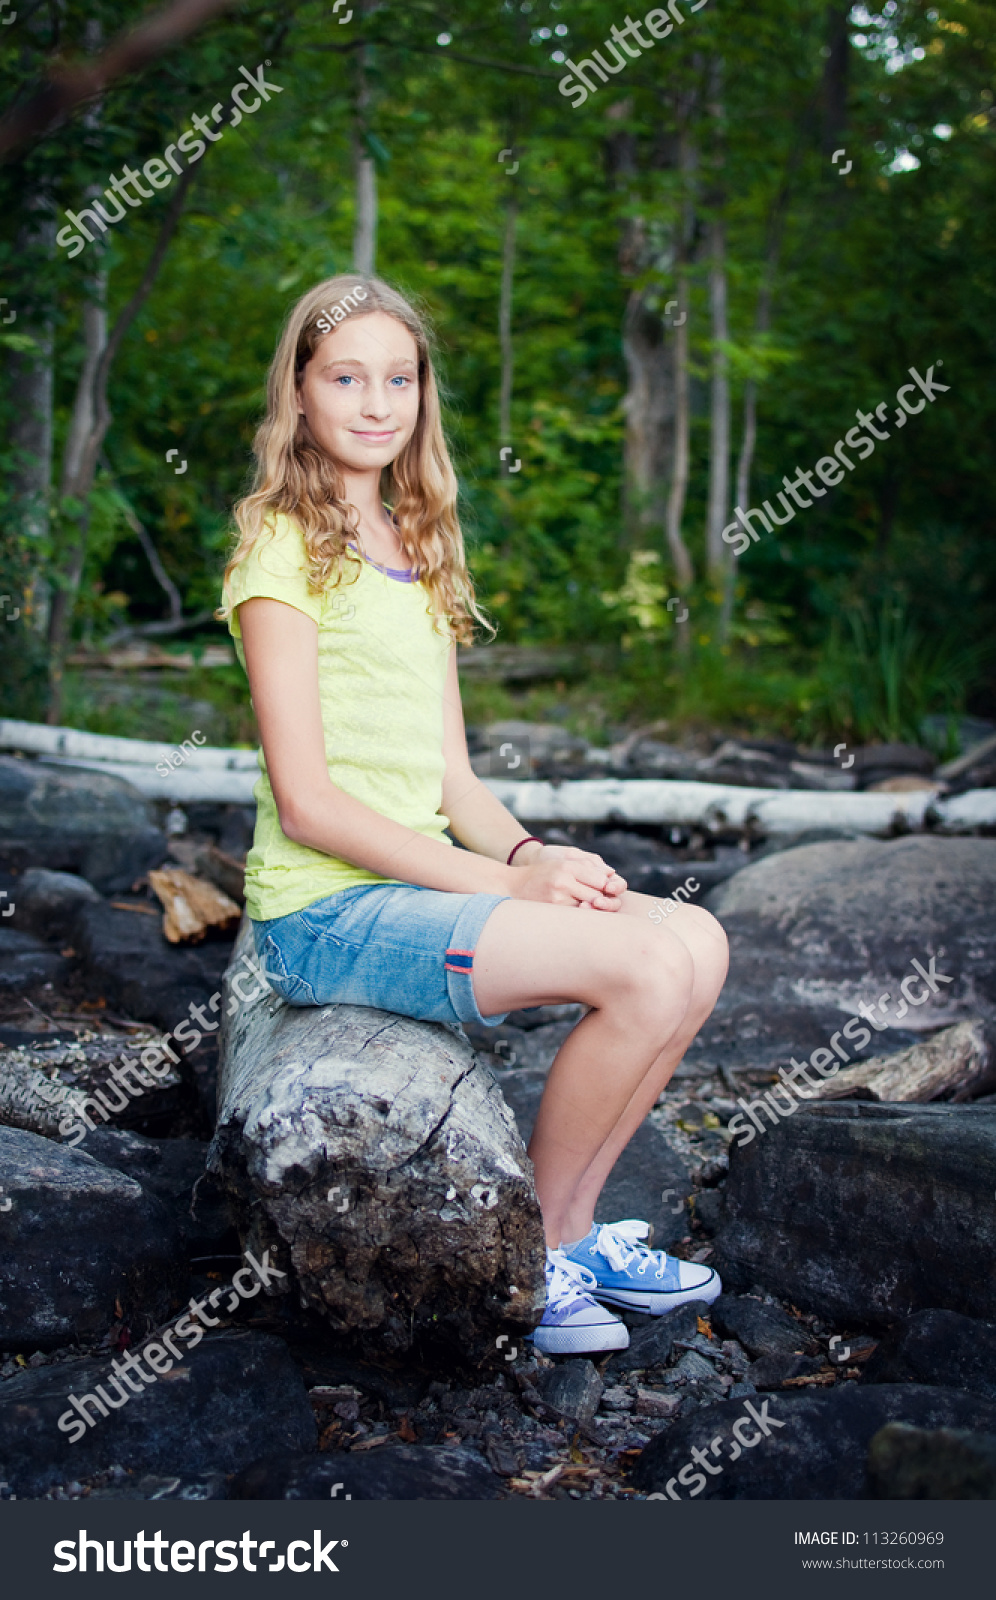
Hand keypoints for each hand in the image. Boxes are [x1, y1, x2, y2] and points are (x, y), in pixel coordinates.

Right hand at [506, 843, 626, 910]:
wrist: (513, 886)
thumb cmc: (542, 873)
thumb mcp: (562, 863)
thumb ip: (586, 867)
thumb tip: (611, 875)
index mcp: (568, 867)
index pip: (601, 880)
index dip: (608, 887)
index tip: (609, 891)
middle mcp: (563, 882)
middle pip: (597, 896)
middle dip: (604, 901)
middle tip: (604, 904)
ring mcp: (557, 899)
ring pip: (588, 909)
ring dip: (593, 911)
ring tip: (591, 909)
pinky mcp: (552, 912)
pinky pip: (576, 918)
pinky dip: (581, 917)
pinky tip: (580, 916)